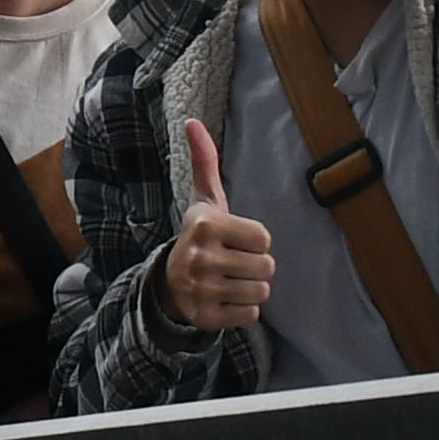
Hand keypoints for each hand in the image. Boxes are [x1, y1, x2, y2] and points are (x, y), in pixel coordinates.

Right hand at [163, 120, 274, 334]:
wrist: (171, 283)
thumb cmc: (202, 236)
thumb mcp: (204, 199)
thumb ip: (204, 160)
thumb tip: (192, 122)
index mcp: (205, 225)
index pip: (264, 237)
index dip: (256, 240)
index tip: (236, 239)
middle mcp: (200, 257)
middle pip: (266, 267)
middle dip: (257, 266)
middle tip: (235, 263)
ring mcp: (201, 290)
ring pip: (261, 293)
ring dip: (252, 288)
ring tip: (231, 280)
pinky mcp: (206, 317)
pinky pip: (251, 316)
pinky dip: (244, 310)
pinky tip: (226, 299)